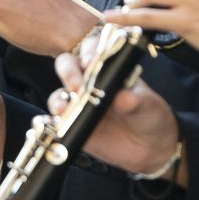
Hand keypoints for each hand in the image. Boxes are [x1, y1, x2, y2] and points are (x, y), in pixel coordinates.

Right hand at [50, 47, 182, 181]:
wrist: (151, 149)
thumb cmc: (151, 117)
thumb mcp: (148, 105)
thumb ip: (136, 100)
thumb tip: (124, 97)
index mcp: (109, 69)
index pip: (93, 50)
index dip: (88, 52)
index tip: (90, 62)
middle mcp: (90, 82)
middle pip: (68, 66)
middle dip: (68, 72)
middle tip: (76, 86)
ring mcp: (80, 104)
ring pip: (59, 95)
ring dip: (58, 100)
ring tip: (65, 108)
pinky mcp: (73, 126)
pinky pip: (54, 121)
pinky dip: (47, 121)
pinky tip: (47, 123)